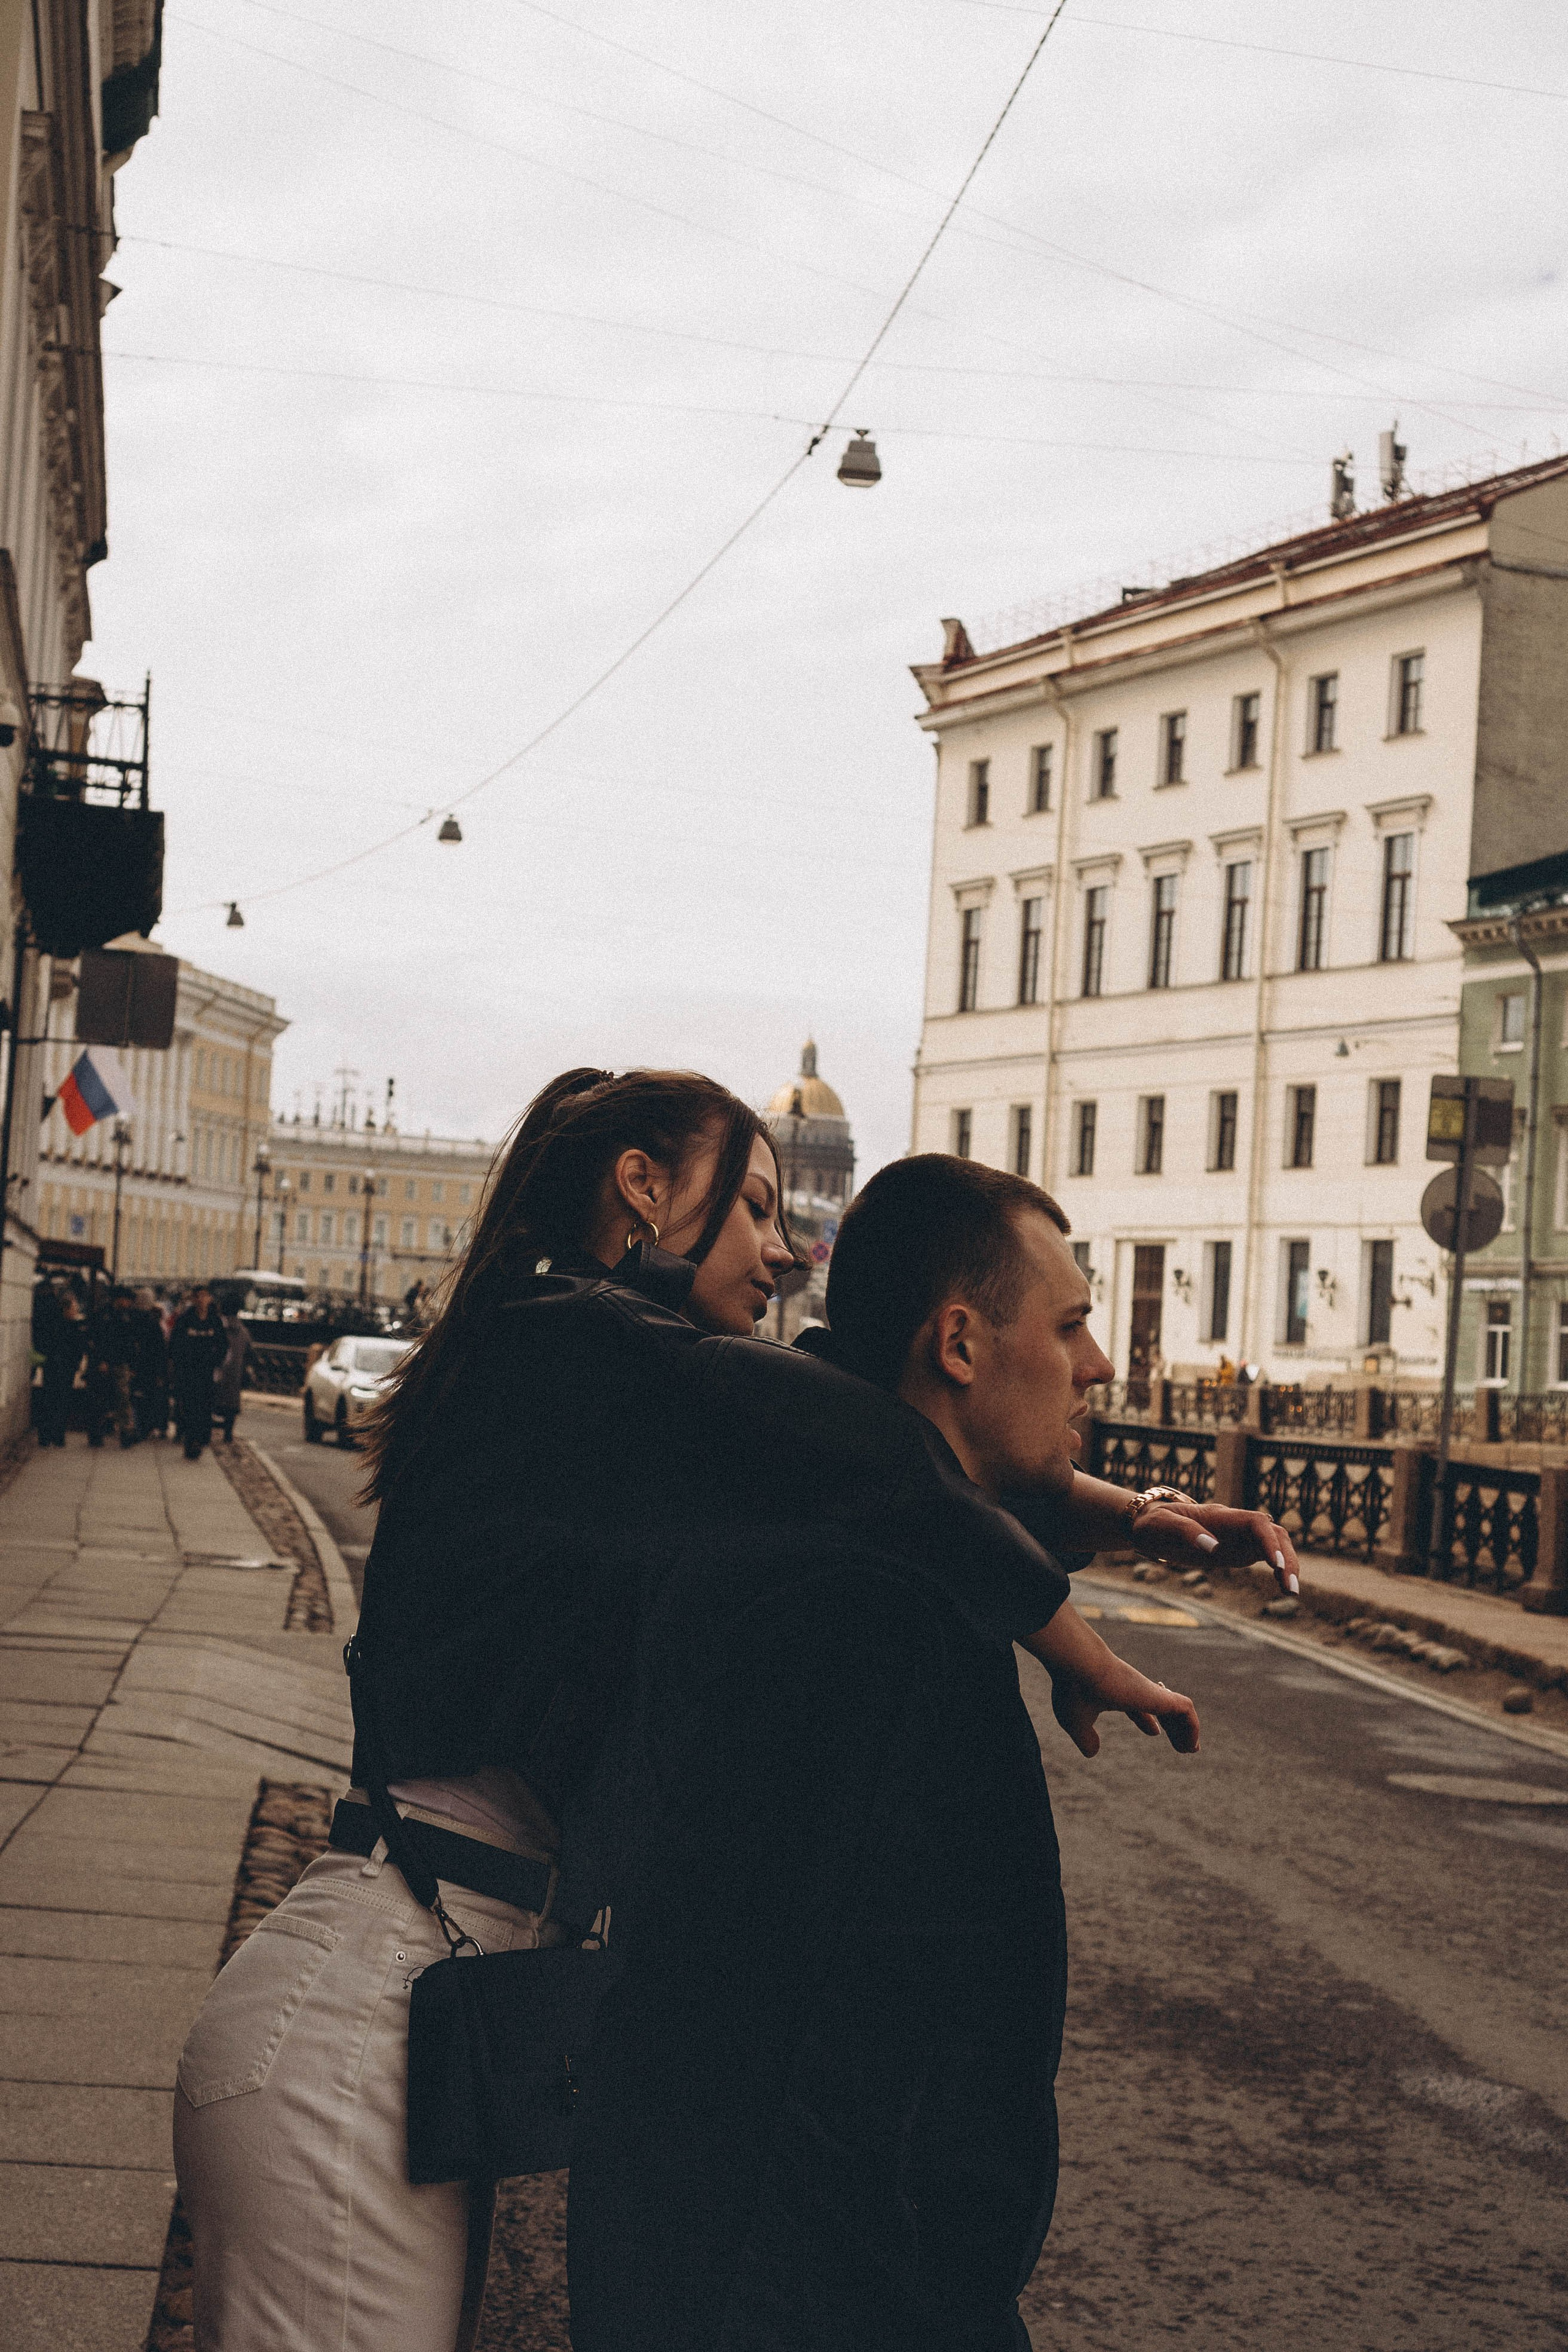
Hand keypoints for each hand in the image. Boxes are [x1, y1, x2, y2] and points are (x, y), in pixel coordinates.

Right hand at [1049, 1651, 1199, 1758]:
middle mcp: (1135, 1690)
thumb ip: (1084, 1737)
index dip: (1147, 1720)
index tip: (1156, 1732)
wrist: (1080, 1664)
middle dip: (1173, 1725)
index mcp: (1117, 1693)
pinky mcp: (1160, 1696)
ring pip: (1178, 1710)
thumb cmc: (1073, 1690)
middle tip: (1183, 1744)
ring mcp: (1148, 1691)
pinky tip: (1190, 1745)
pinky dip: (1192, 1728)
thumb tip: (1093, 1752)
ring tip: (1191, 1750)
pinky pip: (1187, 1712)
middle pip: (1161, 1706)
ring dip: (1185, 1730)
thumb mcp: (1075, 1721)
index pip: (1138, 1705)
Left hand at [1130, 1498, 1298, 1594]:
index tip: (1276, 1565)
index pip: (1256, 1523)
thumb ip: (1185, 1532)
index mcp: (1220, 1516)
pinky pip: (1269, 1556)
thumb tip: (1213, 1547)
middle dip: (1288, 1557)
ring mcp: (1240, 1536)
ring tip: (1290, 1592)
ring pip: (1277, 1544)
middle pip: (1274, 1533)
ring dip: (1289, 1565)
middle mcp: (1236, 1524)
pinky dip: (1281, 1569)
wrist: (1150, 1526)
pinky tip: (1285, 1588)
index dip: (1270, 1542)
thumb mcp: (1161, 1526)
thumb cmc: (1153, 1523)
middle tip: (1289, 1588)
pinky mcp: (1240, 1550)